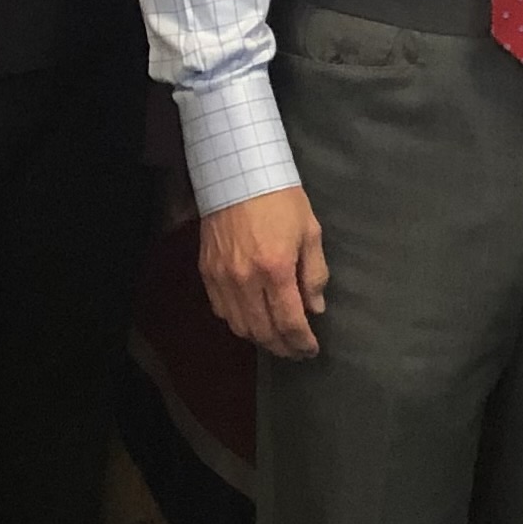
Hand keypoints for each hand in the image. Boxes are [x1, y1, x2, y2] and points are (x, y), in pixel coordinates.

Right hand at [200, 186, 328, 358]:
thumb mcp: (310, 231)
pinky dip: (238, 322)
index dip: (302, 342)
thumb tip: (315, 308)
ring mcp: (223, 277)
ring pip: (240, 326)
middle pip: (263, 331)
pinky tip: (251, 319)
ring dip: (260, 338)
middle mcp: (246, 279)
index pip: (289, 321)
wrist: (238, 172)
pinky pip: (221, 310)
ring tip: (276, 339)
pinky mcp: (207, 271)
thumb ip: (314, 273)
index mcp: (276, 268)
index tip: (311, 349)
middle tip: (296, 351)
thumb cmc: (280, 198)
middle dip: (283, 347)